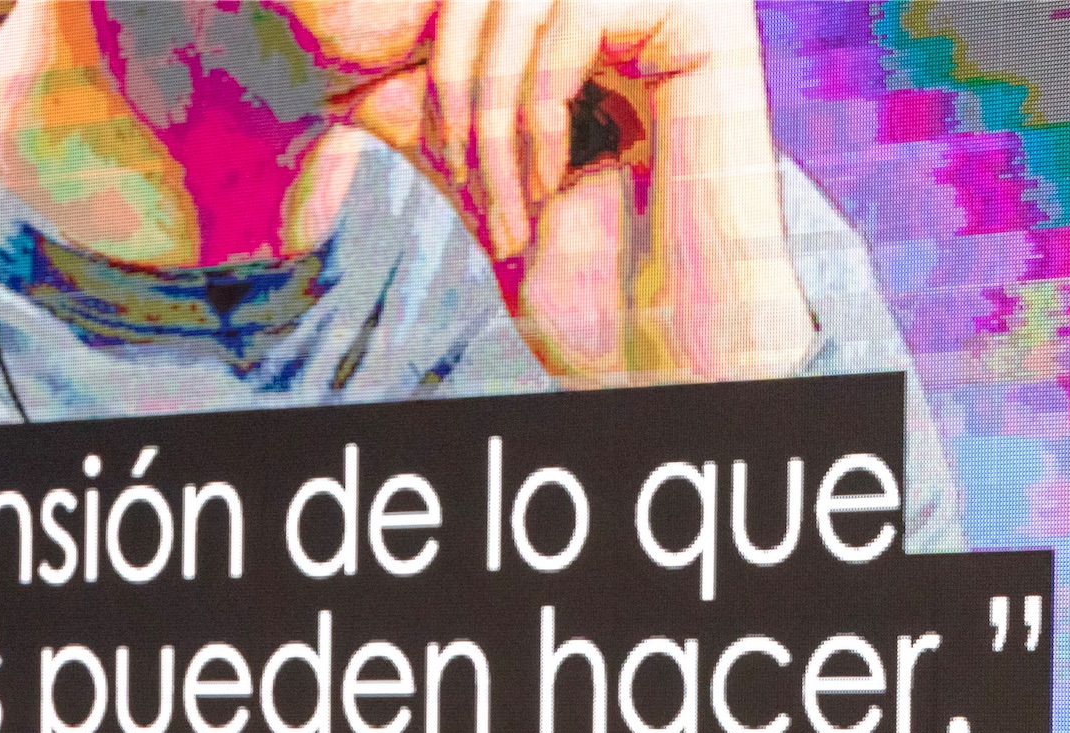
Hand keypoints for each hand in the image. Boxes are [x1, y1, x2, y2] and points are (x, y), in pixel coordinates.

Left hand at [351, 0, 812, 382]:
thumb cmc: (596, 297)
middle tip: (461, 177)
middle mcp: (635, 7)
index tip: (443, 159)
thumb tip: (358, 63)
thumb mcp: (486, 188)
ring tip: (511, 198)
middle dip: (452, 84)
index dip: (436, 64)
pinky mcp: (711, 18)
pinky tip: (557, 179)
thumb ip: (438, 117)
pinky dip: (539, 100)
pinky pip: (577, 9)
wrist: (673, 361)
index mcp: (594, 33)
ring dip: (490, 104)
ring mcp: (673, 5)